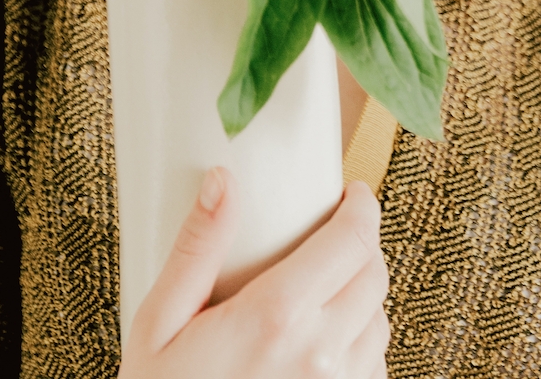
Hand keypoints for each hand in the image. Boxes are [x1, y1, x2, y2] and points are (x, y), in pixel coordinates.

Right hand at [119, 171, 388, 378]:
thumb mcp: (159, 324)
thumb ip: (197, 248)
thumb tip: (223, 180)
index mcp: (276, 318)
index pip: (353, 240)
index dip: (361, 207)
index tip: (352, 195)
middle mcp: (320, 355)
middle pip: (375, 275)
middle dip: (361, 245)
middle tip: (334, 236)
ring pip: (381, 322)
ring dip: (363, 297)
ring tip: (326, 291)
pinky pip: (374, 370)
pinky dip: (361, 347)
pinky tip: (324, 345)